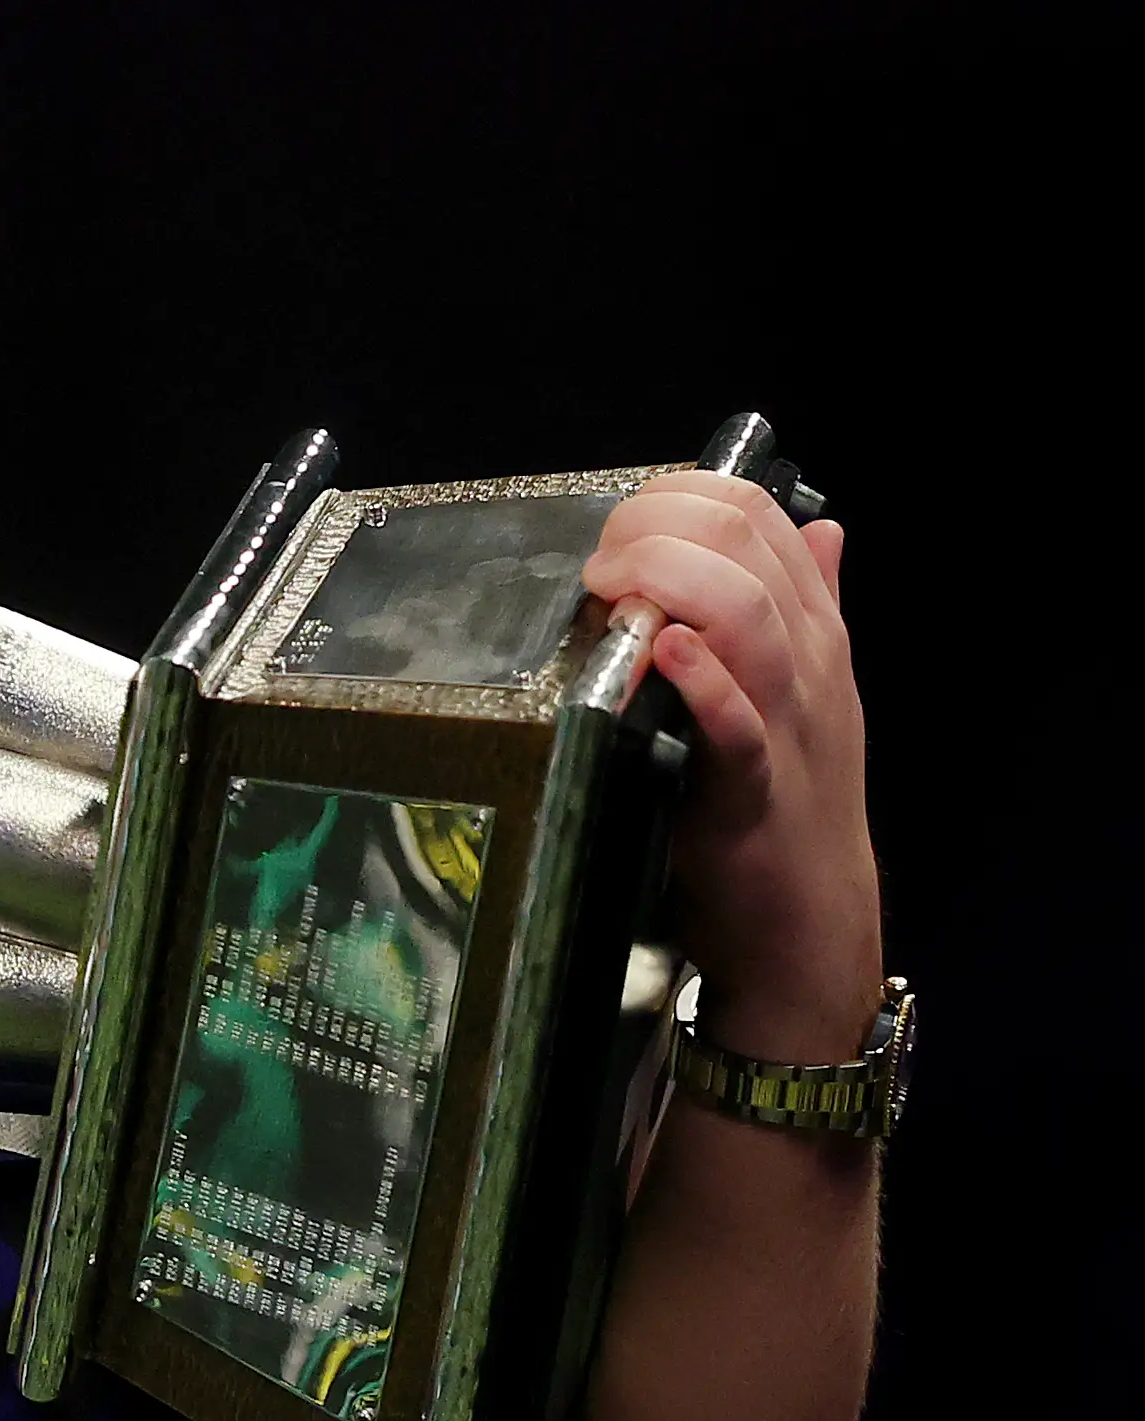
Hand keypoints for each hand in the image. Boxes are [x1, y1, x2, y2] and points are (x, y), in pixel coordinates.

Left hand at [582, 472, 878, 1058]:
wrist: (811, 924)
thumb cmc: (792, 804)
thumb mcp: (811, 693)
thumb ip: (813, 607)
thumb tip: (818, 528)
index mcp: (814, 634)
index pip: (758, 514)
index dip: (679, 496)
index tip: (622, 526)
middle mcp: (807, 663)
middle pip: (745, 543)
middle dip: (659, 523)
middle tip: (601, 560)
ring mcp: (786, 723)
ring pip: (749, 615)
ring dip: (669, 579)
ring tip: (613, 583)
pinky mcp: (752, 791)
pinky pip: (737, 725)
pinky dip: (704, 681)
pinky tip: (666, 649)